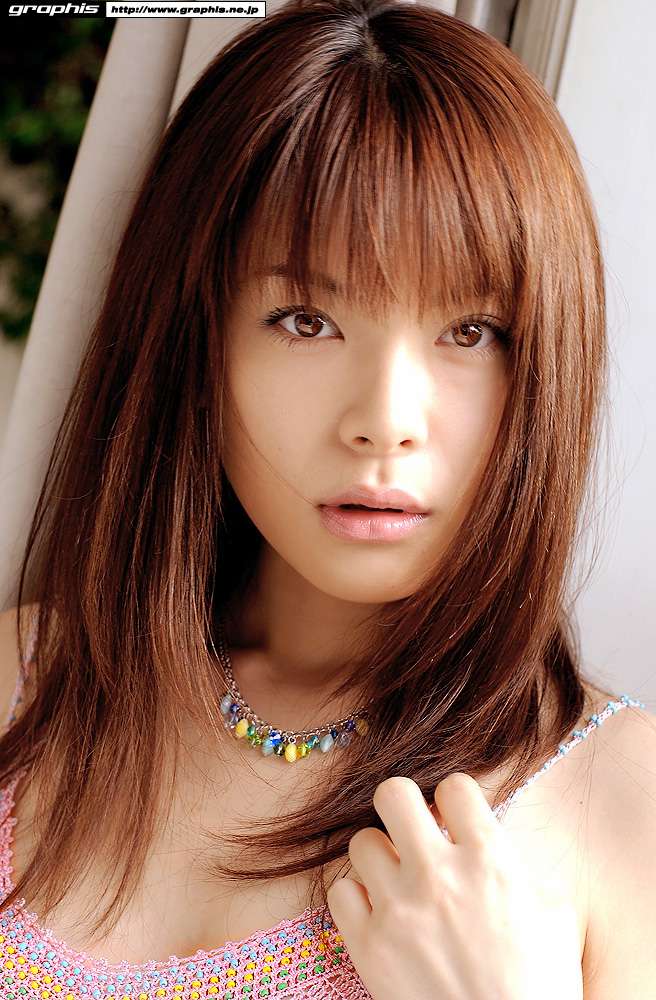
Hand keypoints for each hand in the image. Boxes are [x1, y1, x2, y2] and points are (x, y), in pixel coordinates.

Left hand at [326, 773, 582, 999]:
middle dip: (404, 806)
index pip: (454, 785)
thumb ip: (516, 865)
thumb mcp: (554, 913)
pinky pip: (340, 891)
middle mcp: (438, 875)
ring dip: (381, 856)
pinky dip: (357, 898)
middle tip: (413, 829)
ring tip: (398, 880)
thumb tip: (487, 841)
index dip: (454, 799)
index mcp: (489, 860)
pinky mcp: (367, 945)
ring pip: (362, 841)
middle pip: (392, 793)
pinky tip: (380, 912)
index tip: (455, 819)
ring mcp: (397, 909)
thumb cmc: (539, 988)